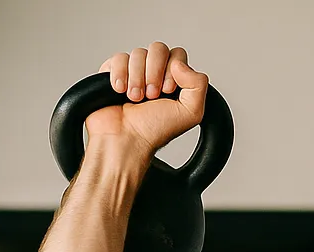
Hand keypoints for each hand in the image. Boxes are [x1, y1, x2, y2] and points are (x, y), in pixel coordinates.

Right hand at [88, 43, 207, 159]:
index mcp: (173, 80)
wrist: (126, 141)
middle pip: (158, 48)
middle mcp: (154, 74)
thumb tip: (179, 63)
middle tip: (151, 95)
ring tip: (135, 99)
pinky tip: (120, 91)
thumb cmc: (154, 131)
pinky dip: (120, 74)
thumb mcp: (191, 113)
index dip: (173, 69)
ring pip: (138, 53)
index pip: (177, 54)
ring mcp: (134, 72)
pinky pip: (119, 58)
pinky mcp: (114, 73)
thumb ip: (199, 84)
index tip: (167, 92)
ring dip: (137, 78)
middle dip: (154, 72)